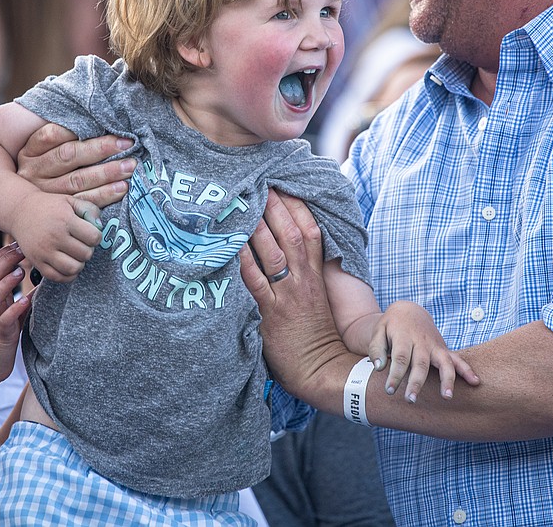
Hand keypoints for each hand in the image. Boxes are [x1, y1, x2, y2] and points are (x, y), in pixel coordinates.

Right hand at [0, 242, 30, 382]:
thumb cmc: (0, 339)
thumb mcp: (13, 315)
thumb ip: (22, 299)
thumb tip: (40, 284)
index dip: (5, 253)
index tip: (21, 242)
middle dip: (5, 259)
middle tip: (22, 249)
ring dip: (7, 282)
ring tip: (21, 272)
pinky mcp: (0, 334)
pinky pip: (5, 320)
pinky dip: (15, 310)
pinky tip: (26, 302)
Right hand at [8, 189, 102, 282]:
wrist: (20, 211)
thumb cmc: (50, 206)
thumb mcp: (71, 201)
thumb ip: (90, 209)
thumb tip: (99, 227)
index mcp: (65, 220)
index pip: (94, 237)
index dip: (96, 236)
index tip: (90, 233)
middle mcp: (54, 237)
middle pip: (86, 254)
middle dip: (88, 249)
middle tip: (81, 244)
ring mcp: (44, 252)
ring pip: (73, 269)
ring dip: (79, 263)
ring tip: (75, 255)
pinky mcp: (36, 262)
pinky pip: (58, 278)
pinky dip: (67, 275)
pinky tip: (67, 264)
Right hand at [17, 123, 134, 207]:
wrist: (30, 211)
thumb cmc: (48, 169)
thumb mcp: (46, 151)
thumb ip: (66, 137)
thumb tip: (100, 123)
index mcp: (30, 152)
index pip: (52, 135)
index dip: (77, 129)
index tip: (106, 125)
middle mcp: (34, 172)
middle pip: (69, 156)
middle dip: (101, 149)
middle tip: (127, 144)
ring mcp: (45, 193)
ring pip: (78, 180)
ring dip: (107, 172)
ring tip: (129, 166)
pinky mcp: (60, 210)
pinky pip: (84, 201)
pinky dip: (105, 194)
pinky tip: (121, 188)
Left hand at [239, 191, 350, 400]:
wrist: (321, 368)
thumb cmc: (316, 334)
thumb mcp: (318, 298)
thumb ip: (306, 274)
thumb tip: (288, 252)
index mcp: (315, 275)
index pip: (310, 232)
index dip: (297, 207)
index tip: (284, 186)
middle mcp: (302, 280)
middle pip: (290, 234)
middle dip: (275, 206)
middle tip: (259, 182)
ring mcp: (286, 296)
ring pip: (272, 252)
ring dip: (257, 226)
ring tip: (242, 203)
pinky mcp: (270, 314)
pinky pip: (254, 282)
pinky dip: (243, 261)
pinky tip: (231, 244)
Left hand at [368, 300, 479, 402]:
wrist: (408, 311)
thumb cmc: (390, 325)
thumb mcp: (378, 331)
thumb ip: (376, 348)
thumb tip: (379, 367)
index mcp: (404, 336)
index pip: (400, 358)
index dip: (395, 375)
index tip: (389, 391)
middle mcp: (421, 342)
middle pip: (421, 364)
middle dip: (417, 383)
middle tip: (410, 400)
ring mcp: (435, 346)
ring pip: (444, 362)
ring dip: (447, 379)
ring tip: (447, 397)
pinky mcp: (443, 350)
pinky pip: (458, 359)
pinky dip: (467, 370)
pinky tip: (475, 382)